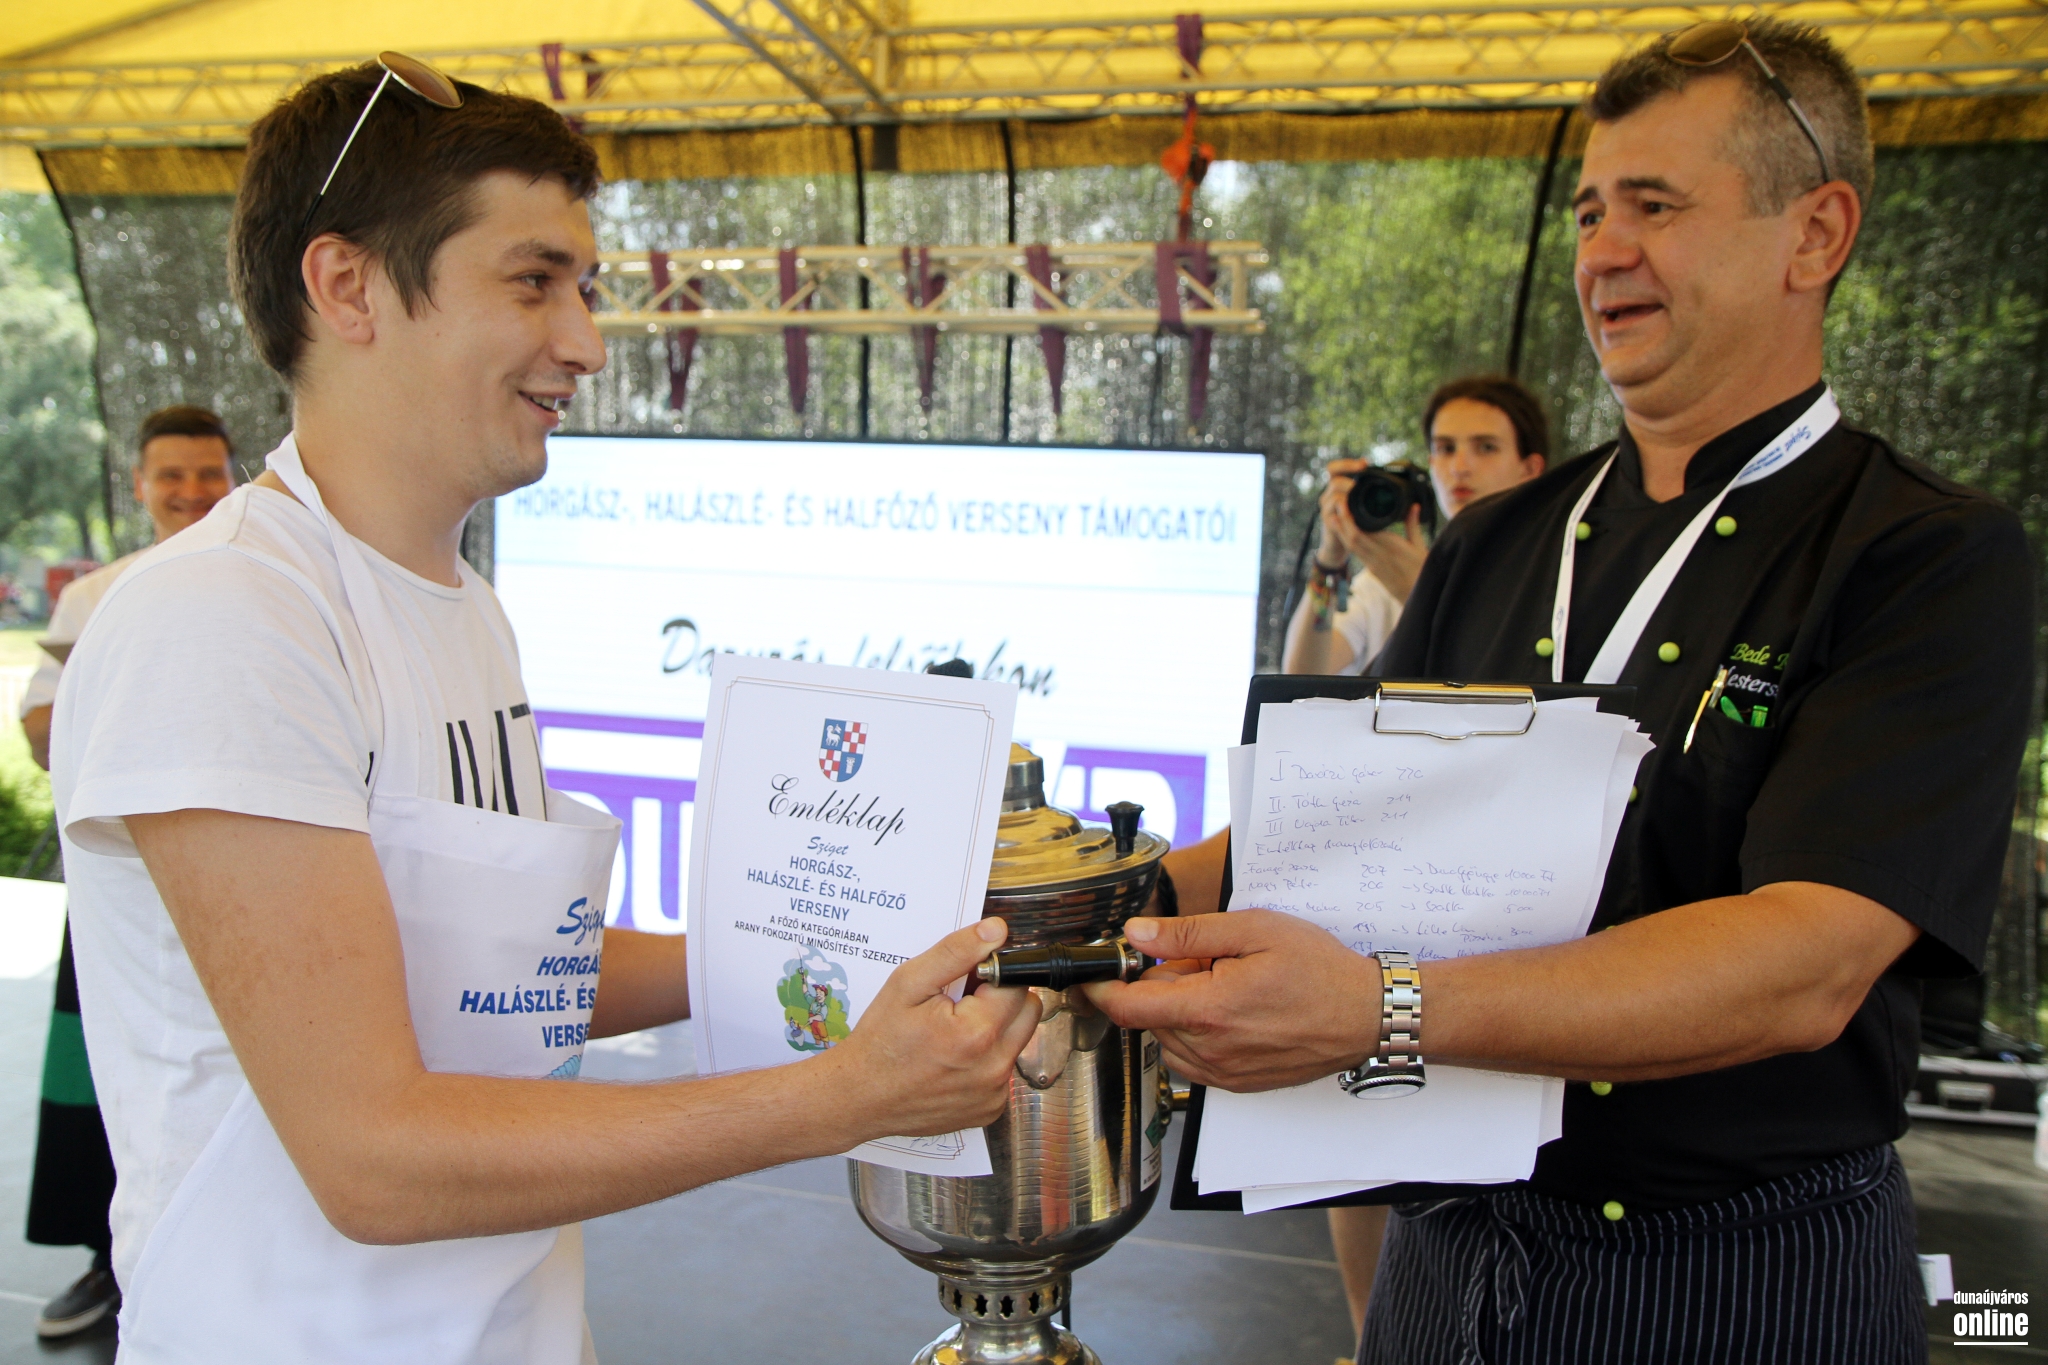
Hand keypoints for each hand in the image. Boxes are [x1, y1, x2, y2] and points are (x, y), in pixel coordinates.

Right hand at [823, 918, 1041, 1139]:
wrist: (859, 1097)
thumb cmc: (879, 1043)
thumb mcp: (908, 983)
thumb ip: (956, 952)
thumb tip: (996, 931)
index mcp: (977, 1033)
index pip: (1016, 983)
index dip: (992, 975)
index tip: (966, 982)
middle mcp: (993, 1068)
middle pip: (1027, 1012)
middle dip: (1001, 1000)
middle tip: (961, 1004)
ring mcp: (994, 1094)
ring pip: (1018, 1040)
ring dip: (996, 1029)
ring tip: (954, 1033)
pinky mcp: (990, 1109)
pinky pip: (1004, 1070)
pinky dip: (987, 1059)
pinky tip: (955, 1059)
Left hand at [1079, 912, 1378, 1092]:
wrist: (1366, 1016)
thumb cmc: (1319, 970)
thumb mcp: (1253, 931)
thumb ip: (1187, 935)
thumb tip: (1136, 935)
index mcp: (1209, 1010)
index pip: (1128, 1008)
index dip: (1100, 988)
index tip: (1091, 972)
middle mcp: (1210, 1050)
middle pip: (1149, 1019)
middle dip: (1159, 986)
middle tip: (1203, 961)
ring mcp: (1223, 1073)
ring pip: (1169, 1039)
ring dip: (1178, 1011)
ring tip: (1224, 986)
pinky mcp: (1236, 1085)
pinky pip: (1192, 1058)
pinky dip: (1197, 1033)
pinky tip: (1231, 1011)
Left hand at [1316, 464, 1428, 603]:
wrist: (1418, 597)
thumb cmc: (1423, 571)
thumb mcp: (1420, 546)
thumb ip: (1413, 525)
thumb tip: (1414, 506)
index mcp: (1392, 547)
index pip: (1366, 531)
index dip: (1352, 519)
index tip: (1347, 505)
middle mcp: (1379, 556)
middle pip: (1353, 538)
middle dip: (1342, 522)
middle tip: (1336, 506)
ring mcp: (1373, 565)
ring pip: (1351, 547)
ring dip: (1341, 532)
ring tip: (1333, 517)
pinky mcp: (1371, 570)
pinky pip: (1356, 554)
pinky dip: (1348, 542)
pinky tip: (1344, 533)